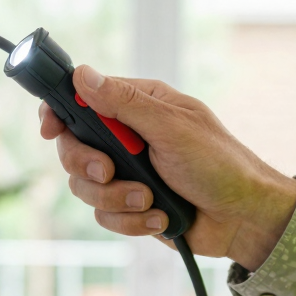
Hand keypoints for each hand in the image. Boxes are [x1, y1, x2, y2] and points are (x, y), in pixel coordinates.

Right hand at [40, 66, 295, 269]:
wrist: (245, 219)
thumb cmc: (220, 164)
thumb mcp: (172, 128)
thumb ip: (124, 104)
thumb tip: (83, 74)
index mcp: (139, 106)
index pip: (82, 99)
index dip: (59, 113)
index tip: (50, 129)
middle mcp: (128, 137)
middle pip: (73, 147)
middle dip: (88, 165)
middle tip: (109, 171)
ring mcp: (128, 173)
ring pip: (85, 187)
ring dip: (116, 199)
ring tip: (150, 200)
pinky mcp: (131, 206)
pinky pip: (105, 216)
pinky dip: (131, 220)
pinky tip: (160, 218)